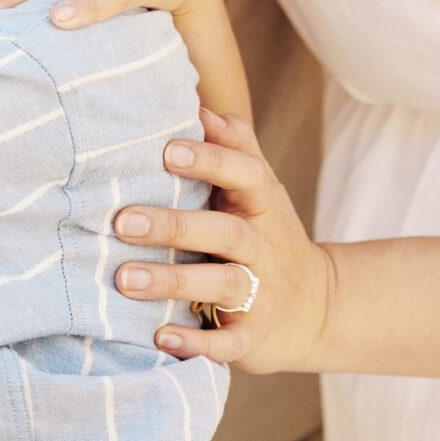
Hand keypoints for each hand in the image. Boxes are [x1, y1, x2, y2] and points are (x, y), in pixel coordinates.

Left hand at [114, 109, 332, 372]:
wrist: (317, 308)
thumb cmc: (269, 235)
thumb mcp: (261, 189)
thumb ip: (233, 144)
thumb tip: (196, 97)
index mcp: (262, 205)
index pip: (243, 174)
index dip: (209, 161)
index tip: (166, 151)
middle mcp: (264, 246)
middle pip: (226, 231)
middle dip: (174, 225)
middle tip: (121, 220)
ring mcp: (261, 293)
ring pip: (222, 284)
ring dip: (173, 282)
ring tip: (124, 279)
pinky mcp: (254, 337)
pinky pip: (228, 343)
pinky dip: (197, 342)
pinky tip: (160, 338)